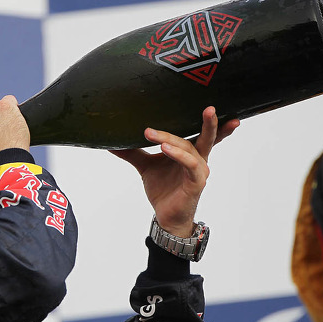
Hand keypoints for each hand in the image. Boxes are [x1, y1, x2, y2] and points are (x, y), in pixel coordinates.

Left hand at [110, 106, 237, 236]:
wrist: (165, 216)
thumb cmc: (163, 189)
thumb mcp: (145, 165)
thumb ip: (133, 151)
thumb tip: (112, 141)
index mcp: (190, 152)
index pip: (203, 133)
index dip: (210, 121)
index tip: (209, 105)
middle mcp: (199, 159)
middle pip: (207, 137)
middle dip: (210, 123)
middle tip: (209, 108)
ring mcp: (199, 171)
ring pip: (189, 148)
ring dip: (171, 139)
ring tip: (152, 134)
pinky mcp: (195, 182)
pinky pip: (188, 165)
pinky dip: (177, 155)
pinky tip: (164, 148)